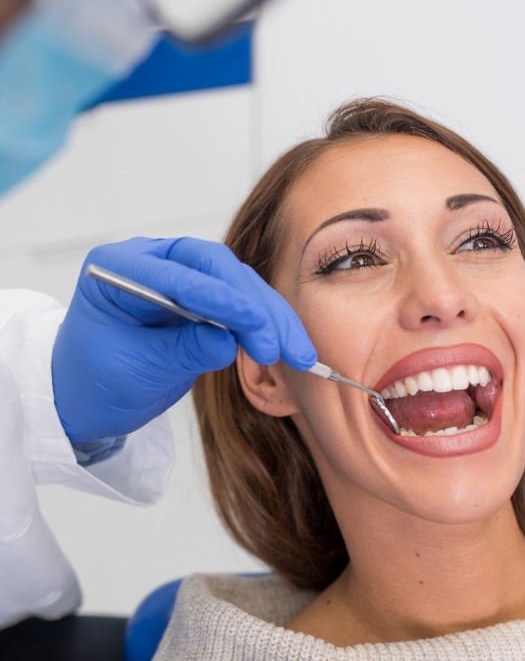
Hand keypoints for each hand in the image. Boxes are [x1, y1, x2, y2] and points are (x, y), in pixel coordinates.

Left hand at [52, 236, 316, 441]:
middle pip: (218, 268)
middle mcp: (155, 262)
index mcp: (119, 268)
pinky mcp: (205, 299)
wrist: (90, 398)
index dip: (220, 298)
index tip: (253, 323)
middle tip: (276, 345)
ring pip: (240, 285)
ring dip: (271, 318)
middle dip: (254, 307)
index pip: (178, 274)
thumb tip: (227, 343)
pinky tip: (287, 347)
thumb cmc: (94, 381)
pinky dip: (267, 326)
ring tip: (297, 354)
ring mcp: (183, 277)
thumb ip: (179, 352)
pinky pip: (244, 305)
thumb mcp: (132, 370)